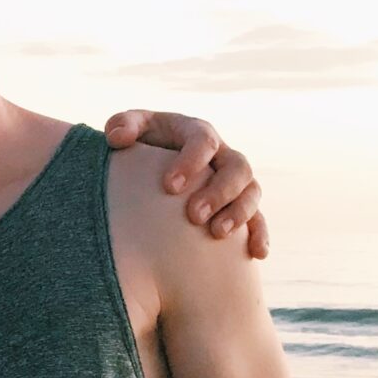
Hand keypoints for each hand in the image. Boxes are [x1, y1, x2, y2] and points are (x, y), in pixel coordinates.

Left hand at [104, 109, 269, 258]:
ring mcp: (234, 181)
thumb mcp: (128, 129)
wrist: (152, 166)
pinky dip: (260, 235)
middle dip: (219, 192)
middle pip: (237, 167)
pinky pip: (259, 219)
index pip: (204, 141)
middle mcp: (222, 155)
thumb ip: (121, 125)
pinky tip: (257, 253)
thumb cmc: (140, 146)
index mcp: (198, 134)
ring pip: (251, 192)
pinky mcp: (239, 205)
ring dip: (239, 213)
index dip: (191, 161)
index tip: (169, 186)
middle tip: (194, 215)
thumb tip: (117, 138)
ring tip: (217, 234)